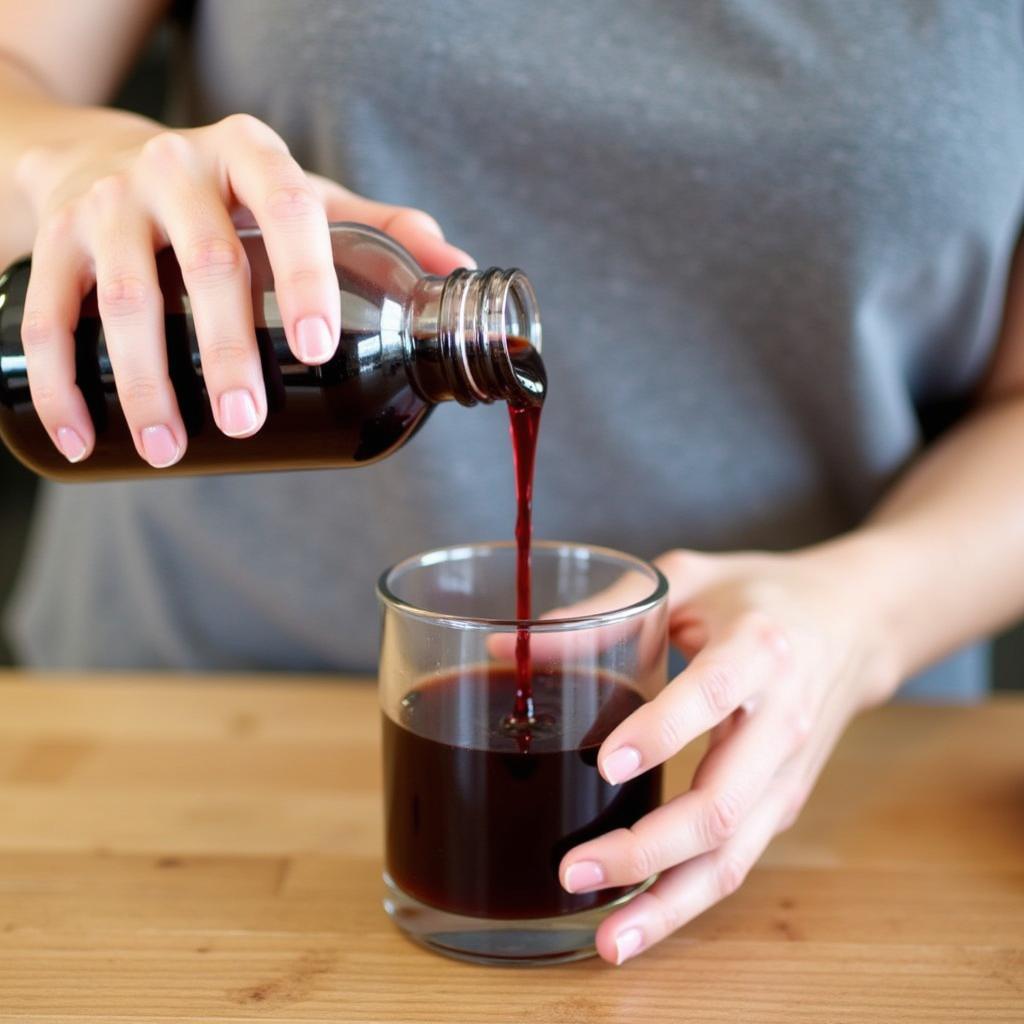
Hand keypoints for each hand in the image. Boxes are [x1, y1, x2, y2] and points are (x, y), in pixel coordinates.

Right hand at [16, 111, 472, 466]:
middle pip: (206, 262)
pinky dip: (60, 384)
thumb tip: (459, 270)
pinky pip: (47, 313)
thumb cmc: (230, 194)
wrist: (107, 155)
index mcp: (251, 156)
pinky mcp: (54, 237)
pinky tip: (82, 439)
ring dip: (145, 382)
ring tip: (171, 452)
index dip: (305, 275)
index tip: (316, 347)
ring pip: (124, 295)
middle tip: (245, 424)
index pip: (287, 206)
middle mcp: (178, 167)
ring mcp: (108, 200)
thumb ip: (377, 229)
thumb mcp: (302, 194)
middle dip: (227, 351)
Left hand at [558, 543, 899, 964]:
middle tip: (572, 869)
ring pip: (733, 856)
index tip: (605, 765)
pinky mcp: (783, 804)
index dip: (662, 731)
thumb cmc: (759, 596)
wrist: (854, 625)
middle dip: (646, 849)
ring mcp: (786, 773)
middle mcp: (781, 720)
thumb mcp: (688, 578)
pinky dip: (688, 898)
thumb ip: (606, 610)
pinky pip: (736, 861)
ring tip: (606, 939)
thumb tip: (509, 649)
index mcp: (758, 648)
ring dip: (668, 903)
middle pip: (721, 803)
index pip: (713, 694)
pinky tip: (640, 917)